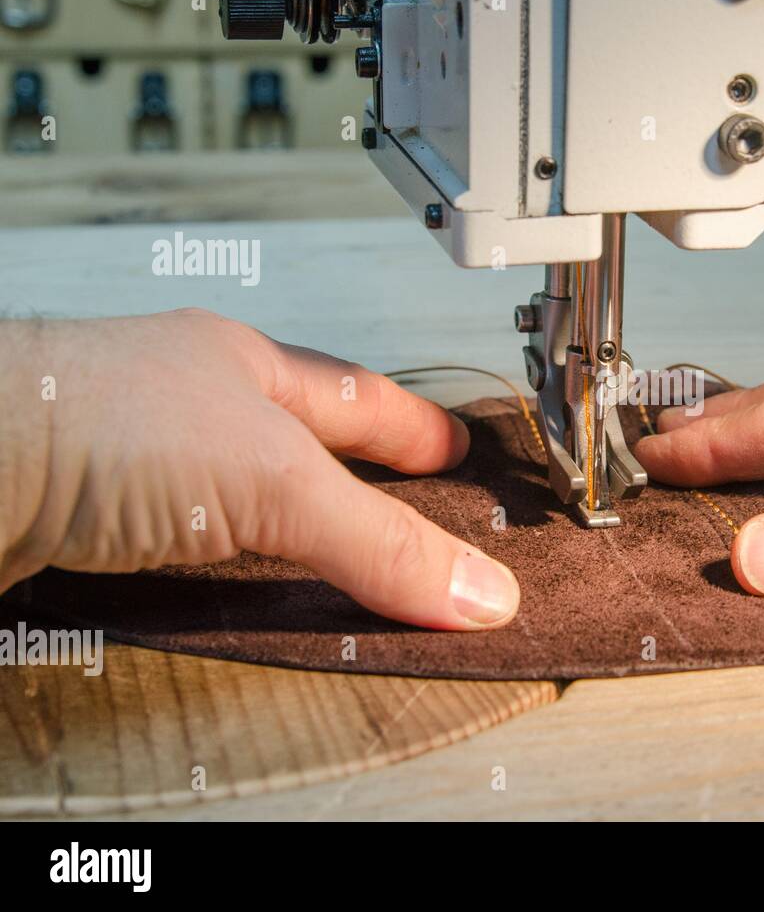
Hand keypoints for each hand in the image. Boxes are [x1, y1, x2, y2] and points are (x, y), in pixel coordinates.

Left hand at [0, 309, 518, 629]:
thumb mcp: (276, 481)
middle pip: (296, 438)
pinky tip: (225, 579)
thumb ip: (380, 541)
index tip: (457, 452)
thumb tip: (477, 591)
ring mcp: (135, 455)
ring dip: (282, 520)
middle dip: (353, 470)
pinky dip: (217, 562)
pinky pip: (179, 540)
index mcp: (246, 368)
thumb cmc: (96, 421)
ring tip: (325, 544)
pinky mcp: (89, 513)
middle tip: (404, 498)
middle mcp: (190, 404)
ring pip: (233, 488)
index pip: (358, 399)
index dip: (414, 430)